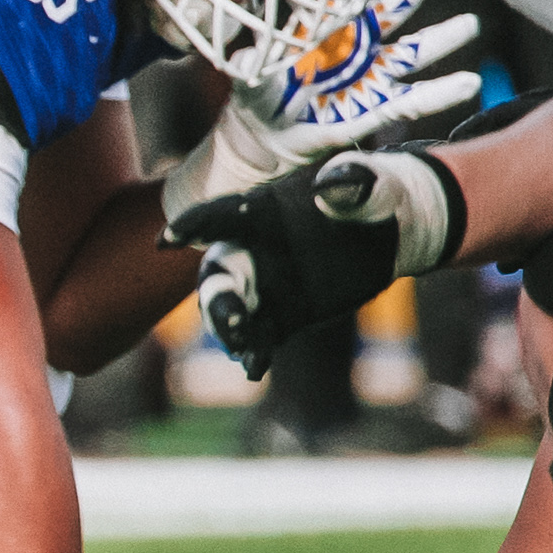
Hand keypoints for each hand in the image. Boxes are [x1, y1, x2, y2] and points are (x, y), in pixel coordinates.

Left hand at [161, 0, 481, 220]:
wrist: (265, 131)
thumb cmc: (260, 88)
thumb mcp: (247, 62)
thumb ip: (247, 42)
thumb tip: (234, 22)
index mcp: (327, 24)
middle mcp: (359, 43)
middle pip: (392, 9)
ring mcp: (373, 74)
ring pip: (413, 51)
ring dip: (441, 39)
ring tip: (468, 24)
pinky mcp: (378, 107)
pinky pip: (413, 100)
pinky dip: (439, 93)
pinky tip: (467, 82)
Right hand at [167, 149, 460, 379]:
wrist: (387, 230)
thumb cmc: (368, 193)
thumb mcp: (365, 182)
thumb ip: (348, 182)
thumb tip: (330, 186)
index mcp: (261, 211)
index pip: (221, 216)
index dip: (193, 227)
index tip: (166, 241)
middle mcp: (252, 250)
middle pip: (218, 273)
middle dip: (216, 296)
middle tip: (229, 316)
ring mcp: (265, 285)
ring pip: (231, 309)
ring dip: (228, 327)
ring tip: (240, 344)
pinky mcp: (283, 315)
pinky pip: (261, 337)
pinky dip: (255, 354)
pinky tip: (254, 369)